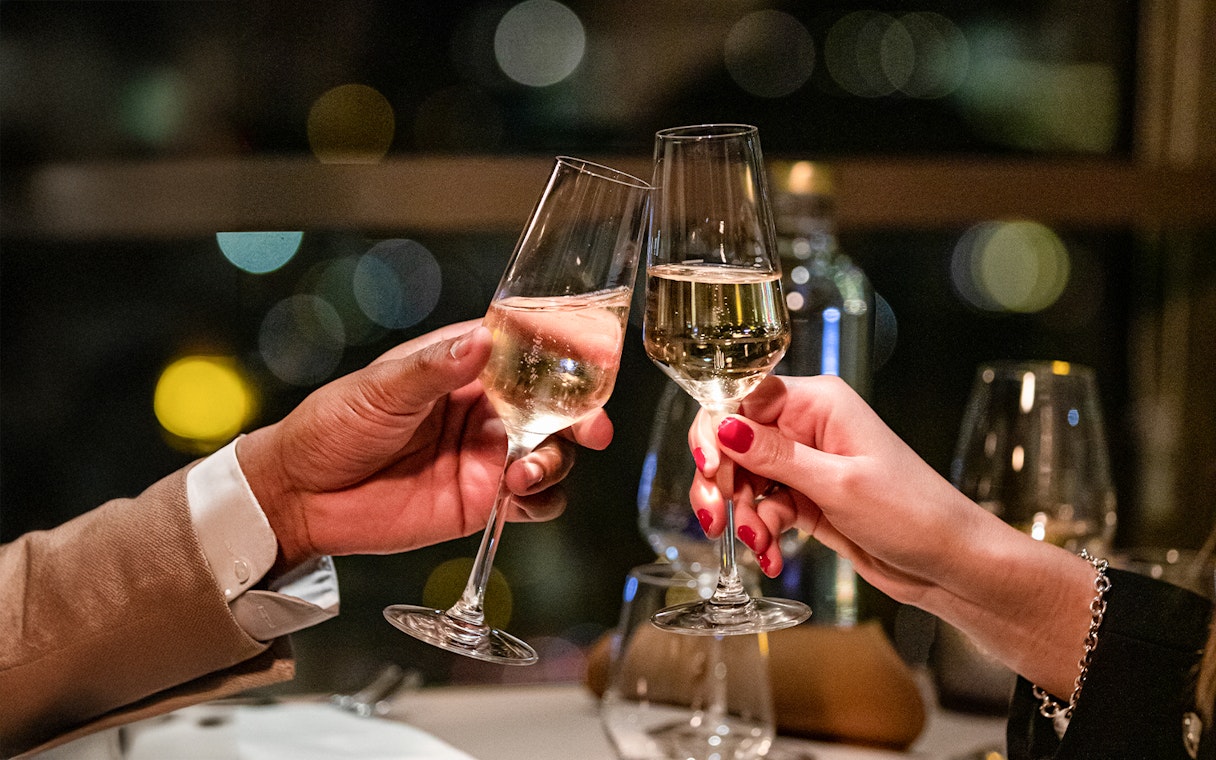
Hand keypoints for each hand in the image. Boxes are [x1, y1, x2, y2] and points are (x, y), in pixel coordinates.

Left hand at [239, 320, 612, 569]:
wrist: (302, 496)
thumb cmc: (332, 427)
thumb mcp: (381, 389)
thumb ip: (436, 369)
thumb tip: (481, 341)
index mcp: (462, 366)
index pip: (526, 350)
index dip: (565, 352)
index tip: (592, 358)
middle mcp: (484, 408)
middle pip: (553, 405)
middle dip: (580, 415)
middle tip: (590, 427)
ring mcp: (487, 454)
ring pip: (551, 452)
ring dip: (556, 460)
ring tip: (525, 472)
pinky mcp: (483, 500)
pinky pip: (534, 500)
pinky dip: (542, 498)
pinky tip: (520, 496)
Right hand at [689, 374, 980, 599]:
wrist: (949, 563)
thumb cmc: (913, 513)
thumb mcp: (838, 484)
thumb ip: (775, 457)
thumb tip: (724, 427)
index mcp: (819, 403)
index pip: (744, 398)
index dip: (717, 430)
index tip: (710, 468)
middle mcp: (808, 426)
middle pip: (735, 440)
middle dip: (721, 481)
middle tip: (715, 517)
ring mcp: (807, 464)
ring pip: (744, 479)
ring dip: (742, 516)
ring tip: (757, 545)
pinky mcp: (807, 498)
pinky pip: (764, 507)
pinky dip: (760, 532)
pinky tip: (769, 556)